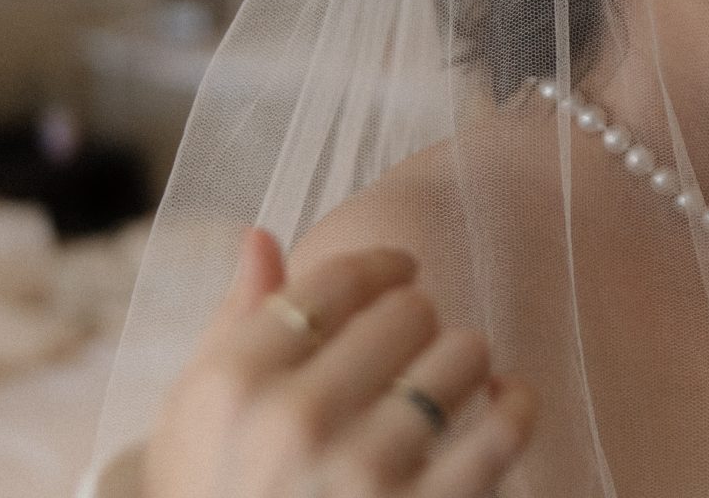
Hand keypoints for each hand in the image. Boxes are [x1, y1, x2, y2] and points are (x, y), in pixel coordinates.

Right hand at [146, 230, 535, 497]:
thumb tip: (262, 236)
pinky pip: (503, 429)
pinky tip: (500, 403)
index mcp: (234, 382)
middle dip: (417, 322)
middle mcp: (296, 420)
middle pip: (406, 311)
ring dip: (463, 365)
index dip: (382, 266)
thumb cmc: (218, 496)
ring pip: (463, 357)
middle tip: (411, 350)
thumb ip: (233, 324)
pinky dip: (514, 405)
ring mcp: (364, 471)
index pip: (336, 280)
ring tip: (443, 386)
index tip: (400, 273)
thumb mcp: (194, 418)